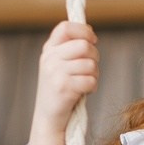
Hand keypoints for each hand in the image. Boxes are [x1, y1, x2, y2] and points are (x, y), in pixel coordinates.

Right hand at [26, 21, 98, 144]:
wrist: (49, 117)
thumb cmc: (61, 89)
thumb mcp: (59, 64)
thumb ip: (71, 49)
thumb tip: (90, 33)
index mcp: (49, 50)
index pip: (65, 27)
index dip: (83, 30)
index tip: (92, 40)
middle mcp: (49, 59)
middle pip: (83, 45)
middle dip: (94, 56)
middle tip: (90, 68)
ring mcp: (55, 73)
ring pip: (90, 64)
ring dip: (94, 74)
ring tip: (85, 82)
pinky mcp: (64, 88)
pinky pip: (91, 80)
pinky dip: (92, 87)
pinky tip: (84, 92)